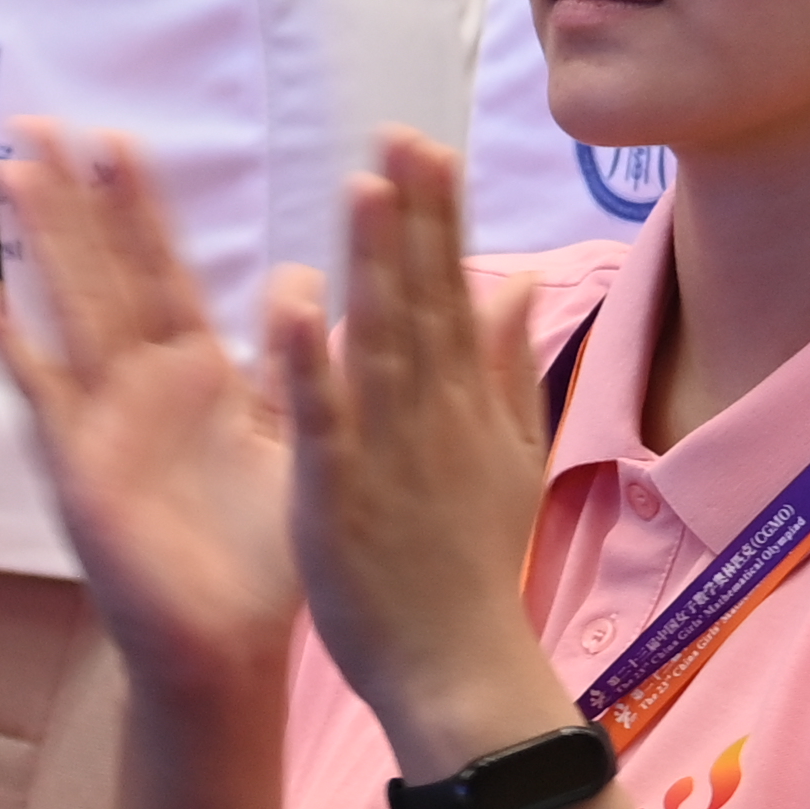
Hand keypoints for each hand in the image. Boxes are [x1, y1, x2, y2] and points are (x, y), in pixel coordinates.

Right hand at [0, 120, 303, 715]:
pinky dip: (1, 338)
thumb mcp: (294, 439)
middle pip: (99, 269)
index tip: (115, 137)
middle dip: (71, 198)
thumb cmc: (263, 556)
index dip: (137, 205)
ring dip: (36, 241)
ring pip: (64, 306)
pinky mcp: (75, 459)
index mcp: (196, 373)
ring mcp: (100, 418)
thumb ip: (296, 361)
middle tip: (36, 122)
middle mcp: (140, 385)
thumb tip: (306, 273)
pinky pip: (34, 386)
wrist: (227, 646)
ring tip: (3, 170)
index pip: (159, 267)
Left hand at [276, 134, 576, 771]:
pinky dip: (310, 363)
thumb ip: (506, 365)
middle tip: (401, 136)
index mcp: (462, 402)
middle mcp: (430, 414)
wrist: (461, 671)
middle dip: (412, 216)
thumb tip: (515, 279)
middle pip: (420, 299)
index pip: (450, 290)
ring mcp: (387, 453)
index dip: (437, 217)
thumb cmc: (474, 567)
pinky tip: (294, 304)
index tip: (426, 145)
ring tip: (363, 186)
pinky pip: (322, 421)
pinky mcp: (339, 496)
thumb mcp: (512, 457)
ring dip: (373, 264)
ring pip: (379, 343)